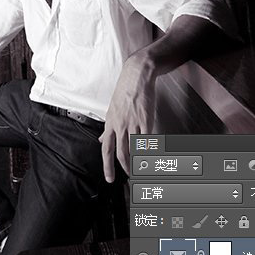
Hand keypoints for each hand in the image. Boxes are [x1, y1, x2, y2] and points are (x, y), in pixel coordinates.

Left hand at [99, 55, 155, 182]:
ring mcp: (133, 123)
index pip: (106, 149)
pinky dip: (150, 151)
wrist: (136, 75)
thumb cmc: (124, 91)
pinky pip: (148, 141)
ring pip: (134, 149)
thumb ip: (108, 128)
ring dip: (138, 162)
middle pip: (121, 153)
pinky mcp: (146, 120)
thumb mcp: (111, 109)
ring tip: (142, 170)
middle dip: (125, 168)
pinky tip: (152, 158)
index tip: (109, 178)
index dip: (107, 166)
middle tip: (131, 177)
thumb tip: (102, 140)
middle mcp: (119, 125)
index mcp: (110, 123)